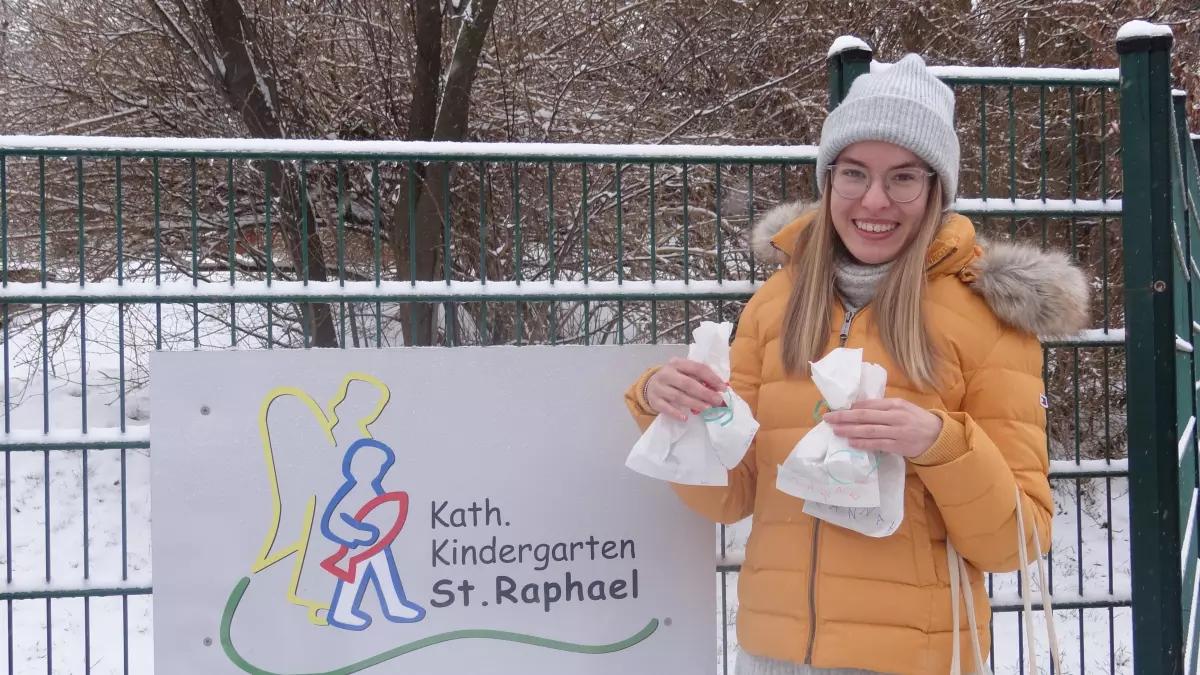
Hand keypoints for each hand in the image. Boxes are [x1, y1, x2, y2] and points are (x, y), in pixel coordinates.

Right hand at [646, 358, 727, 421]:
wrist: (650, 385)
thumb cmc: (674, 378)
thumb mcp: (683, 372)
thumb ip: (698, 377)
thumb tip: (717, 387)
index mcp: (677, 363)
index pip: (697, 368)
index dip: (711, 378)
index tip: (723, 388)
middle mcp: (666, 374)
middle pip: (688, 383)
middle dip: (705, 393)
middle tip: (718, 400)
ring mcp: (659, 387)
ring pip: (678, 396)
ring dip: (694, 403)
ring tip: (707, 408)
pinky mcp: (654, 401)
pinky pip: (666, 408)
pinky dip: (676, 413)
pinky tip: (685, 418)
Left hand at [822, 398, 942, 458]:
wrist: (937, 435)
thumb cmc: (916, 419)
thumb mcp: (902, 407)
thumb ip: (884, 407)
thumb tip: (859, 407)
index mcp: (895, 404)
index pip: (869, 404)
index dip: (851, 407)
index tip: (835, 408)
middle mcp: (895, 416)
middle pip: (865, 416)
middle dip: (844, 417)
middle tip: (828, 418)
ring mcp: (896, 432)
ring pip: (868, 430)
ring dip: (850, 430)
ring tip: (835, 430)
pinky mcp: (898, 446)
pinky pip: (877, 444)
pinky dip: (863, 443)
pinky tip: (851, 442)